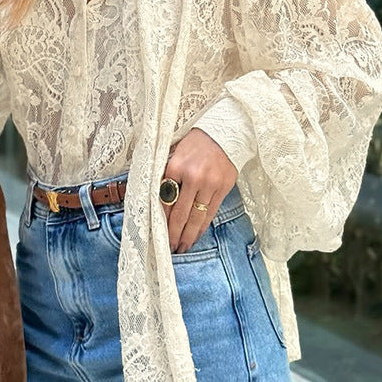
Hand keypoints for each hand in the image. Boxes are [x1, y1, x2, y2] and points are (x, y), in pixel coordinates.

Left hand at [162, 128, 237, 253]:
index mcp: (175, 166)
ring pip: (197, 216)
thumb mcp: (174, 153)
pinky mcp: (224, 188)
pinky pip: (211, 212)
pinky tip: (196, 235)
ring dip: (189, 235)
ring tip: (182, 247)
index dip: (161, 219)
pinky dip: (203, 226)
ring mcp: (210, 183)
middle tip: (169, 248)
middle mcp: (193, 176)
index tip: (157, 232)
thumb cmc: (194, 143)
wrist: (224, 133)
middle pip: (181, 213)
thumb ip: (166, 175)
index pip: (165, 200)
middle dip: (174, 233)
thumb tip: (159, 202)